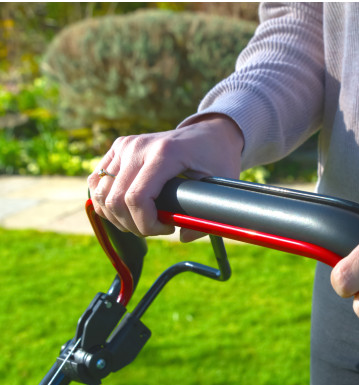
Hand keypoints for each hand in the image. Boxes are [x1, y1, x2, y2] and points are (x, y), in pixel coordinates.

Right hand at [88, 114, 243, 237]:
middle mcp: (138, 147)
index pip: (137, 198)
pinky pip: (97, 183)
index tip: (168, 227)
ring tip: (144, 219)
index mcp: (165, 154)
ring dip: (118, 217)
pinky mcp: (117, 148)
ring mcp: (124, 146)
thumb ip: (204, 218)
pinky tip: (128, 209)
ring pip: (101, 194)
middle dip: (135, 225)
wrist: (208, 133)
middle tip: (157, 227)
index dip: (146, 223)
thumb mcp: (219, 187)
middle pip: (116, 200)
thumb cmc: (216, 159)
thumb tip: (183, 236)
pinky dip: (106, 203)